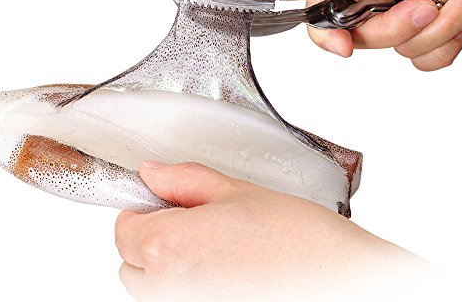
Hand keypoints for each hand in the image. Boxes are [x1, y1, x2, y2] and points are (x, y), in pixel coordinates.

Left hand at [115, 161, 429, 301]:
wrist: (338, 275)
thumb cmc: (295, 237)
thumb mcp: (235, 192)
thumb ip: (184, 181)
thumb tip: (152, 172)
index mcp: (170, 246)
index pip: (122, 230)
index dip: (141, 211)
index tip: (161, 204)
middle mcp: (170, 286)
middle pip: (131, 262)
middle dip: (151, 239)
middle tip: (189, 222)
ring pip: (150, 286)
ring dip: (167, 264)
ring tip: (211, 245)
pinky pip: (176, 297)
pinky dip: (187, 282)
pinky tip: (222, 266)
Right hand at [305, 0, 461, 70]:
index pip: (323, 4)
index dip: (328, 30)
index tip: (344, 45)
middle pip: (360, 33)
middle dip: (395, 26)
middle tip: (423, 5)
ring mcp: (399, 10)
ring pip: (396, 47)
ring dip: (431, 30)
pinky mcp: (424, 31)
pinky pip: (422, 58)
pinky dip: (445, 42)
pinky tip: (457, 12)